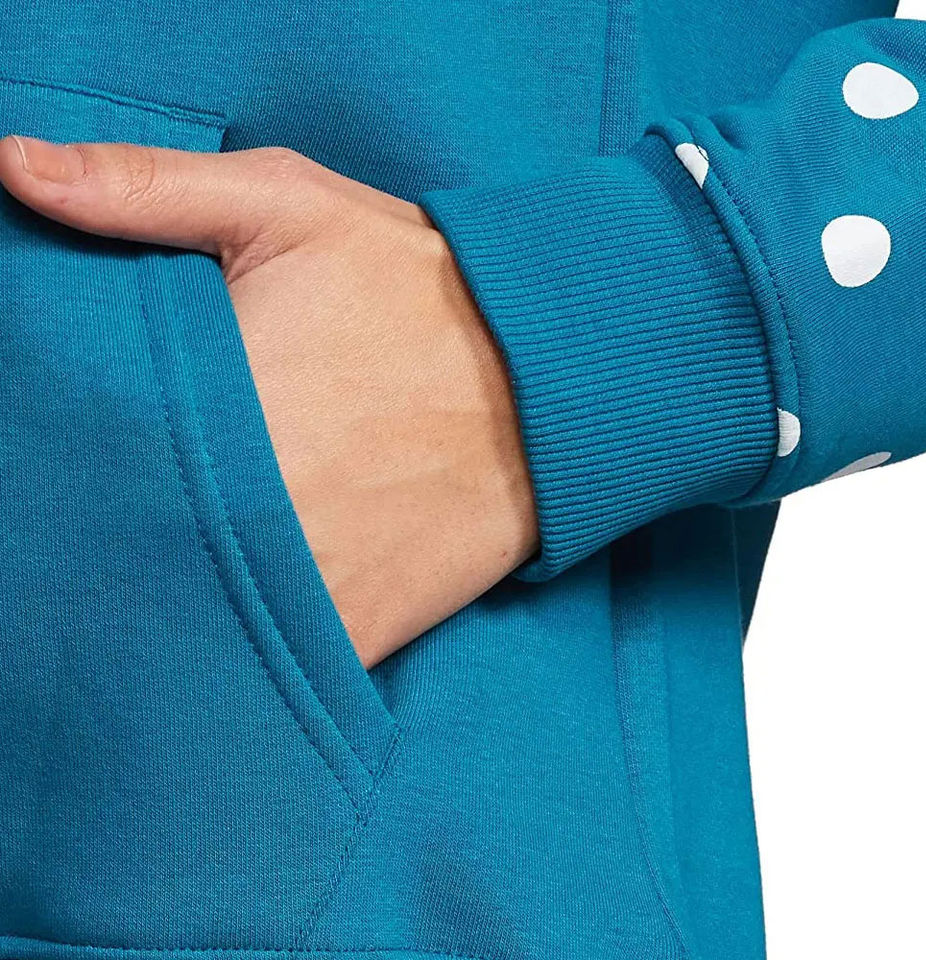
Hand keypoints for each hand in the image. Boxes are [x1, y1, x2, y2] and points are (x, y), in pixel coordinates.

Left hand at [0, 135, 538, 666]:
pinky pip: (263, 671)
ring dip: (149, 600)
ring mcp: (305, 586)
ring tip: (149, 561)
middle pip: (111, 551)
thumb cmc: (421, 291)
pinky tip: (216, 610)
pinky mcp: (356, 634)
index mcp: (212, 400)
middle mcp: (249, 512)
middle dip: (89, 531)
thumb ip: (145, 189)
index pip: (67, 450)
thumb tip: (13, 165)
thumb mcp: (291, 207)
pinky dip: (227, 657)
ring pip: (176, 623)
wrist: (554, 385)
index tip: (43, 449)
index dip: (41, 457)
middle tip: (95, 505)